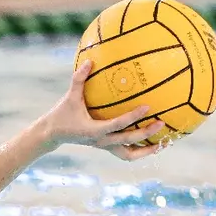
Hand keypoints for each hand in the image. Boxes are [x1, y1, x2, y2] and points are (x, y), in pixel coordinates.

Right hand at [34, 61, 166, 161]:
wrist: (52, 134)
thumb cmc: (62, 114)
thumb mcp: (70, 97)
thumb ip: (79, 79)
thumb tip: (89, 61)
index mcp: (94, 130)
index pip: (117, 124)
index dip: (133, 116)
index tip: (148, 107)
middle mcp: (101, 141)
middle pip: (128, 141)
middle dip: (146, 133)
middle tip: (162, 123)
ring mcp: (104, 146)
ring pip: (129, 155)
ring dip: (146, 151)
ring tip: (163, 144)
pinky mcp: (106, 147)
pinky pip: (125, 153)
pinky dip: (139, 151)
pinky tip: (152, 144)